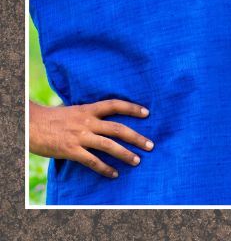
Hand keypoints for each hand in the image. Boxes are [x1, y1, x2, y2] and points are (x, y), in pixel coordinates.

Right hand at [29, 100, 152, 178]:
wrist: (29, 125)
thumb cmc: (50, 118)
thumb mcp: (72, 110)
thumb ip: (87, 114)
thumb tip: (100, 117)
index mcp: (87, 109)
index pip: (114, 105)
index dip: (131, 108)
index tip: (147, 113)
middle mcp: (86, 122)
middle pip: (118, 128)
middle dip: (136, 137)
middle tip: (151, 145)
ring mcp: (79, 136)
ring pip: (109, 145)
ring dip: (125, 154)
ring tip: (137, 161)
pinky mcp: (71, 150)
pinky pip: (92, 161)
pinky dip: (105, 169)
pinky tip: (114, 174)